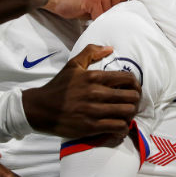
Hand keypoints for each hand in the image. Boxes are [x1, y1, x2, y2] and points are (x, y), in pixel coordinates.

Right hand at [22, 44, 140, 138]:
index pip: (127, 78)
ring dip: (131, 114)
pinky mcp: (91, 127)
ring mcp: (94, 111)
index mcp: (94, 77)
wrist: (40, 109)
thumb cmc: (58, 87)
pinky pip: (118, 127)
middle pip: (131, 96)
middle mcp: (96, 93)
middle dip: (136, 100)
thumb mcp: (72, 65)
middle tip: (132, 103)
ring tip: (127, 114)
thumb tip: (110, 48)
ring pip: (127, 112)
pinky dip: (123, 128)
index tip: (133, 89)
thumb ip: (91, 52)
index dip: (136, 84)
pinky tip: (120, 126)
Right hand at [44, 0, 125, 19]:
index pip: (127, 8)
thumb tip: (131, 20)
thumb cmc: (84, 4)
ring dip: (100, 19)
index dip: (117, 15)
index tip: (107, 13)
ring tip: (91, 13)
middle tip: (97, 13)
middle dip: (109, 18)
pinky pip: (99, 17)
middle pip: (119, 12)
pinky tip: (87, 14)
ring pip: (109, 15)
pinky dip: (94, 21)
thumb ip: (117, 6)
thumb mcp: (104, 3)